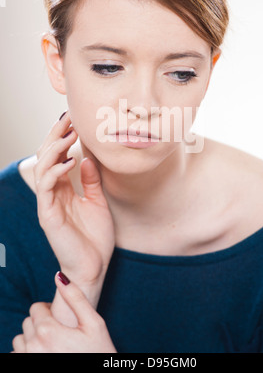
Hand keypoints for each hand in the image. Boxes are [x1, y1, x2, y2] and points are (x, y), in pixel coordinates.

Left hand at [12, 272, 116, 352]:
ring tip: (52, 344)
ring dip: (32, 338)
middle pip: (28, 323)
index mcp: (48, 331)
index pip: (36, 308)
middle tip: (60, 331)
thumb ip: (76, 298)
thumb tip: (60, 276)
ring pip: (21, 340)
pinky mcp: (28, 367)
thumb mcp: (94, 323)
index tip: (62, 319)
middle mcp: (34, 347)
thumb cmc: (99, 352)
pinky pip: (18, 355)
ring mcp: (30, 359)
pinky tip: (47, 352)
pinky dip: (28, 352)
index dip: (49, 310)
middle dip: (42, 323)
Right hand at [33, 110, 114, 299]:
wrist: (94, 267)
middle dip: (55, 136)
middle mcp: (52, 193)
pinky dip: (56, 171)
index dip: (63, 138)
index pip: (57, 157)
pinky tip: (69, 161)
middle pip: (46, 158)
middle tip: (68, 118)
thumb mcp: (98, 201)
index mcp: (63, 189)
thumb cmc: (95, 237)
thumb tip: (88, 157)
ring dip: (54, 149)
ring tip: (69, 135)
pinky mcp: (48, 215)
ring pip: (42, 168)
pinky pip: (46, 188)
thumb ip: (91, 181)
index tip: (74, 120)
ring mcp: (48, 203)